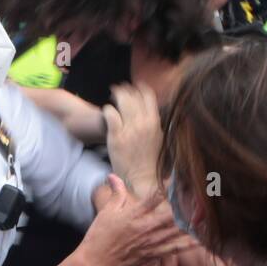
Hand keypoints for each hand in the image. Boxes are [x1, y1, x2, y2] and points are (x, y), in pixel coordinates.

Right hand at [82, 175, 194, 265]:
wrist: (97, 261)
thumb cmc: (100, 236)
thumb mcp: (107, 211)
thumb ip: (116, 193)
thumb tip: (113, 176)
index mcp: (133, 215)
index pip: (153, 198)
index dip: (166, 187)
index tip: (177, 178)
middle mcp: (144, 228)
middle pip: (169, 215)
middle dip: (184, 207)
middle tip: (199, 198)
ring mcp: (150, 242)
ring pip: (175, 231)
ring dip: (190, 224)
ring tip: (204, 216)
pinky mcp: (152, 254)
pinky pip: (173, 249)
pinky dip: (187, 245)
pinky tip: (199, 239)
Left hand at [102, 83, 161, 197]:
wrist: (141, 178)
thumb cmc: (150, 160)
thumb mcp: (158, 139)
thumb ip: (154, 123)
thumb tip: (151, 110)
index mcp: (155, 122)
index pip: (148, 95)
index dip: (140, 88)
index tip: (134, 87)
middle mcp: (143, 123)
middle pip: (133, 95)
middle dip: (125, 89)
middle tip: (118, 90)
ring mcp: (130, 129)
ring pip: (122, 100)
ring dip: (116, 95)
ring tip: (112, 96)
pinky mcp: (116, 136)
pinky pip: (110, 113)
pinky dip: (108, 109)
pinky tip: (107, 112)